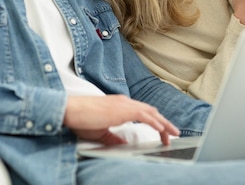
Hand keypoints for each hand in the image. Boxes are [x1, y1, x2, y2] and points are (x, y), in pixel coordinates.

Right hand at [63, 95, 179, 144]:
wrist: (71, 111)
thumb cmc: (82, 119)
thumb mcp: (101, 132)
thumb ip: (113, 137)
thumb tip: (124, 143)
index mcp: (119, 105)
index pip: (142, 111)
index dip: (154, 121)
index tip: (162, 131)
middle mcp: (124, 102)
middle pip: (150, 111)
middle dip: (163, 122)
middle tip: (174, 133)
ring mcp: (124, 104)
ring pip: (150, 112)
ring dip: (163, 123)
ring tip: (173, 134)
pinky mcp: (122, 110)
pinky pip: (144, 115)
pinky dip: (154, 122)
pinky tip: (161, 130)